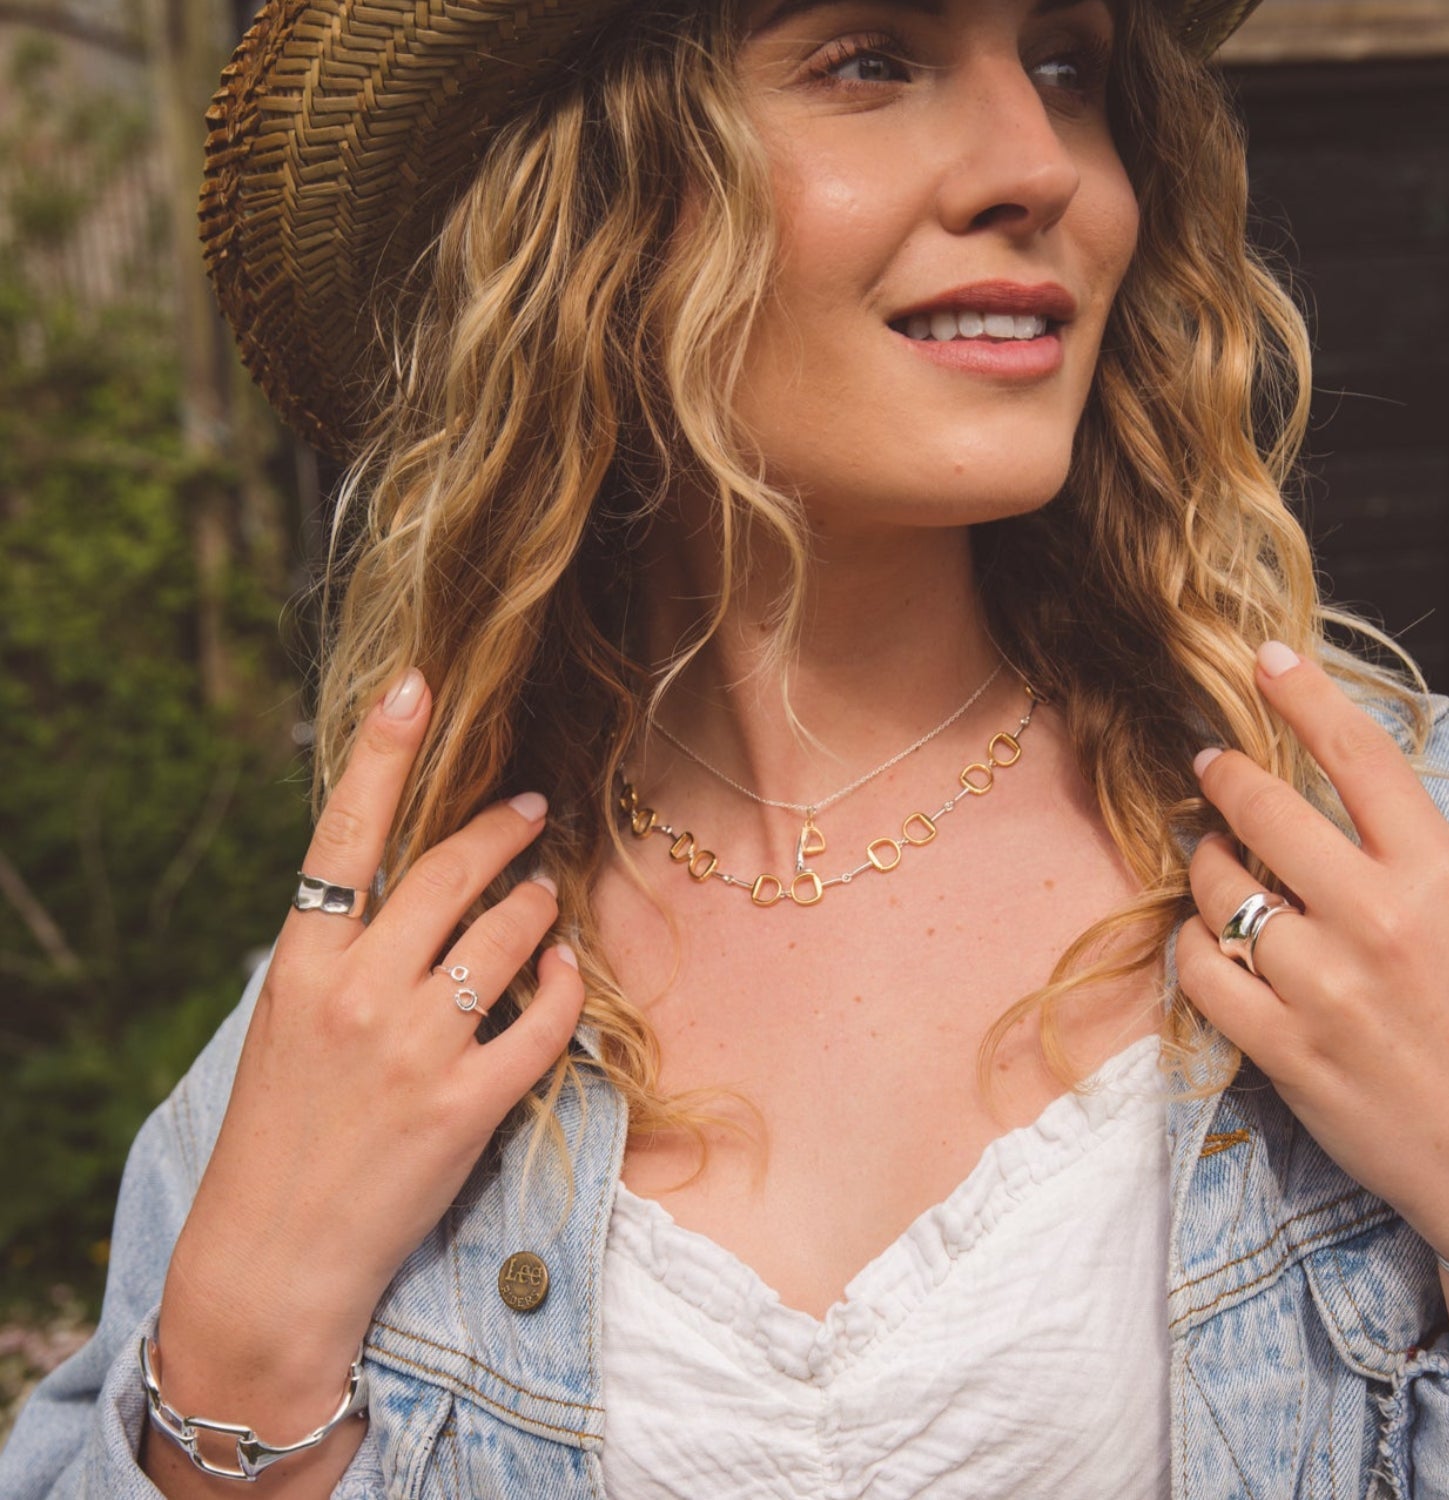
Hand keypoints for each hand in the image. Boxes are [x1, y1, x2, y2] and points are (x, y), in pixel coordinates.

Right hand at [153, 668, 584, 1455]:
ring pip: (509, 932)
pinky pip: (542, 1019)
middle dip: (505, 828)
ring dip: (540, 902)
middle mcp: (358, 991)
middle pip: (450, 870)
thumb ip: (342, 950)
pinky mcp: (465, 1105)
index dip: (386, 752)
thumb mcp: (288, 1023)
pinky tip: (567, 975)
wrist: (272, 1259)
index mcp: (303, 962)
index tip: (420, 683)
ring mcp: (414, 1047)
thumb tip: (404, 884)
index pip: (346, 833)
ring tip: (547, 894)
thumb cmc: (280, 1133)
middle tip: (533, 810)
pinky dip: (565, 987)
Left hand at [1178, 642, 1448, 1276]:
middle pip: (1267, 810)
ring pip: (1218, 888)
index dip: (1307, 696)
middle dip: (1225, 777)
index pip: (1363, 758)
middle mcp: (1380, 920)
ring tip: (1218, 870)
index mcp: (1443, 878)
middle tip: (1210, 769)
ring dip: (1205, 868)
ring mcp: (1325, 986)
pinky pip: (1196, 970)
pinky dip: (1190, 949)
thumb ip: (1410, 861)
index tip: (1265, 659)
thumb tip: (1335, 800)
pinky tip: (1208, 945)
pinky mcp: (1283, 1048)